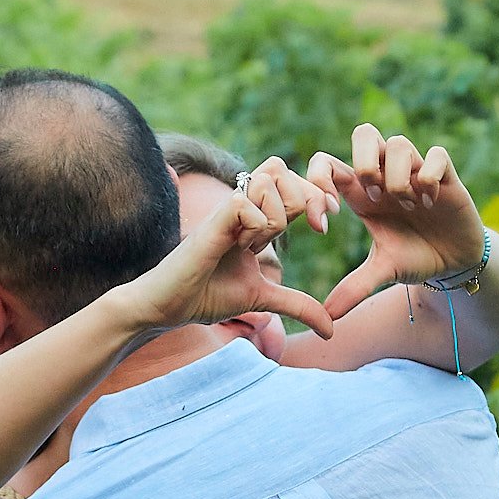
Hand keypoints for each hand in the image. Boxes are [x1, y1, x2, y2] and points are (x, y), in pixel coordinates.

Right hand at [122, 168, 333, 338]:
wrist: (168, 306)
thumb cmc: (207, 295)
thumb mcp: (262, 298)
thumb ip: (297, 305)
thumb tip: (330, 330)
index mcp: (253, 218)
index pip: (290, 182)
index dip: (314, 194)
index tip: (325, 223)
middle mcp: (240, 207)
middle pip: (281, 168)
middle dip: (306, 196)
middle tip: (314, 227)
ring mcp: (225, 212)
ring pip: (266, 179)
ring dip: (276, 214)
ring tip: (260, 244)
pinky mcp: (210, 223)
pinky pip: (243, 202)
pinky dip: (255, 224)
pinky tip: (244, 246)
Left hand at [306, 124, 486, 320]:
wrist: (454, 264)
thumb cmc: (414, 258)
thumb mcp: (383, 271)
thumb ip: (354, 287)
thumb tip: (326, 315)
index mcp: (361, 193)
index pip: (327, 163)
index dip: (319, 183)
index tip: (327, 219)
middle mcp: (386, 176)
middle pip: (364, 132)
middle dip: (363, 162)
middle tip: (372, 196)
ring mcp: (416, 172)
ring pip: (398, 143)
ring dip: (397, 175)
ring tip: (407, 204)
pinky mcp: (446, 176)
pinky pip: (436, 155)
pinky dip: (429, 177)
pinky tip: (430, 202)